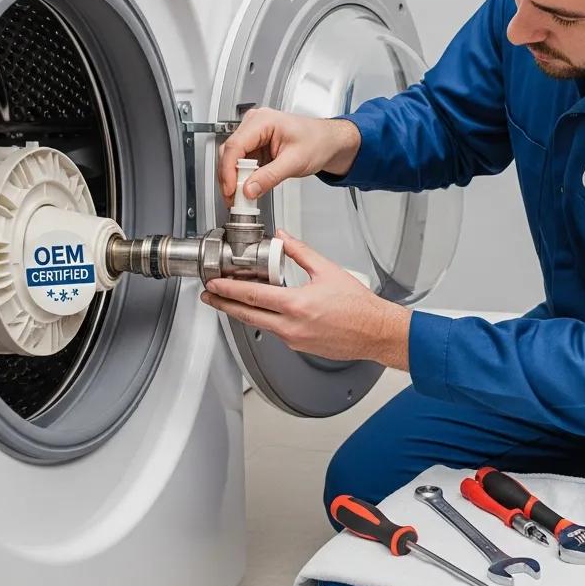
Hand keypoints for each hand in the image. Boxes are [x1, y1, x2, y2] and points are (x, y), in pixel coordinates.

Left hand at [199, 231, 410, 368]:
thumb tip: (282, 239)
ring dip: (242, 312)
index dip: (229, 289)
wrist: (374, 331)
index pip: (253, 296)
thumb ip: (300, 253)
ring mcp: (294, 339)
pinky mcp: (299, 346)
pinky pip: (275, 332)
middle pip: (247, 315)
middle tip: (210, 296)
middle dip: (224, 304)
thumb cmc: (358, 306)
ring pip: (259, 324)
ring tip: (231, 301)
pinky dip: (264, 320)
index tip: (215, 283)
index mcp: (297, 305)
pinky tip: (263, 311)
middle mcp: (292, 326)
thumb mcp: (327, 271)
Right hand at [218, 107, 361, 204]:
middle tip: (234, 199)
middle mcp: (255, 124)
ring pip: (233, 159)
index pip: (235, 146)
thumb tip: (249, 189)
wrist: (329, 142)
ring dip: (235, 179)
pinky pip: (242, 162)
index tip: (231, 190)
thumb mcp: (294, 162)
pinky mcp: (256, 145)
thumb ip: (269, 177)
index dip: (228, 170)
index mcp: (263, 121)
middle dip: (229, 178)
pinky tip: (247, 188)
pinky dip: (243, 177)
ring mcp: (254, 134)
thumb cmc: (318, 142)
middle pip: (230, 152)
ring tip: (240, 197)